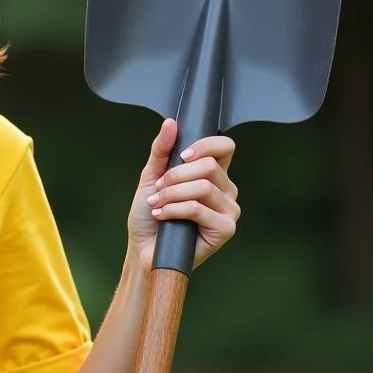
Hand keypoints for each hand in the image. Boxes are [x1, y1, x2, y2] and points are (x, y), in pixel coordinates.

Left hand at [127, 118, 239, 271]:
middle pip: (209, 166)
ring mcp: (229, 211)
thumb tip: (171, 123)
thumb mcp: (152, 177)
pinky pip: (198, 208)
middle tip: (159, 190)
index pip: (225, 147)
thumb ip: (162, 150)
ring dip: (171, 194)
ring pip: (203, 187)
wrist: (143, 249)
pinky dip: (174, 210)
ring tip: (158, 204)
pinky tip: (162, 216)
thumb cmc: (150, 215)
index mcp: (214, 175)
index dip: (204, 145)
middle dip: (175, 176)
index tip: (180, 155)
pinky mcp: (225, 229)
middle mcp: (226, 191)